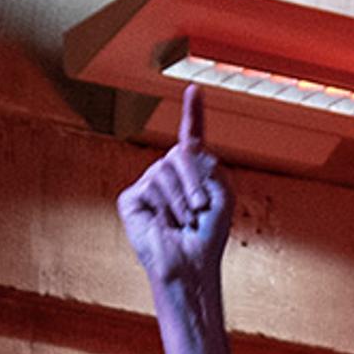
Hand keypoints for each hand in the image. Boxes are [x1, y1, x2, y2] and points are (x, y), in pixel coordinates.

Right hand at [116, 89, 233, 295]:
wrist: (190, 264)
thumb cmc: (208, 234)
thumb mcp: (222, 195)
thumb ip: (210, 165)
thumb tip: (186, 146)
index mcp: (194, 171)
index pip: (191, 136)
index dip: (193, 113)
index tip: (194, 90)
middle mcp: (168, 172)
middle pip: (180, 154)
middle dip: (195, 181)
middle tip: (199, 209)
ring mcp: (148, 184)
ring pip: (164, 171)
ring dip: (182, 199)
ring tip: (183, 221)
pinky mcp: (131, 199)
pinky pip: (149, 186)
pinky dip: (163, 206)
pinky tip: (164, 223)